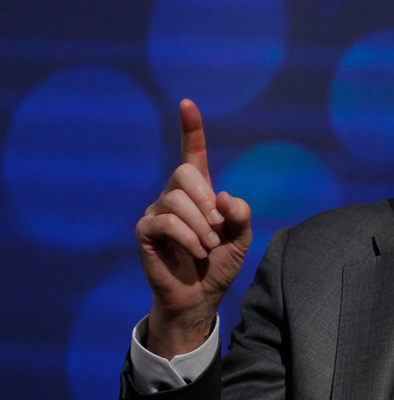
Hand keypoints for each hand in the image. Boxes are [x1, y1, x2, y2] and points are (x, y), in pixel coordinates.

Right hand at [135, 99, 251, 358]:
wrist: (201, 296)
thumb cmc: (219, 263)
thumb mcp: (242, 237)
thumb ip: (240, 214)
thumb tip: (223, 196)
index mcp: (200, 191)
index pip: (193, 153)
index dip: (191, 129)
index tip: (187, 103)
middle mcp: (175, 195)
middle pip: (184, 173)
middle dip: (205, 200)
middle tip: (217, 229)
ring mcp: (157, 212)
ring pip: (176, 199)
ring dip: (200, 225)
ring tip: (208, 246)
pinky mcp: (145, 231)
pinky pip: (165, 221)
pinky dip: (187, 236)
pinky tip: (197, 251)